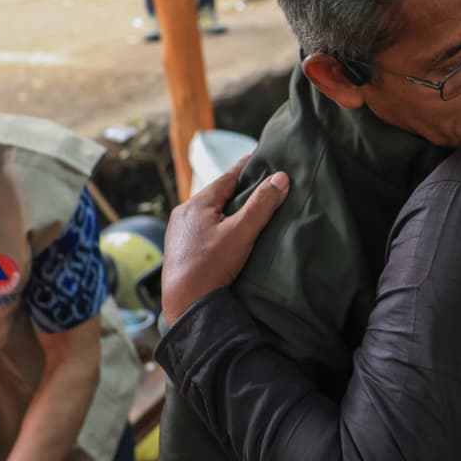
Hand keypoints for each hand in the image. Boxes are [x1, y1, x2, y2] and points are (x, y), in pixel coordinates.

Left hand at [161, 155, 289, 324]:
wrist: (184, 303)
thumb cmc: (211, 266)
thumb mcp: (241, 232)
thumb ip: (262, 204)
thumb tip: (281, 178)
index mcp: (197, 204)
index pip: (227, 178)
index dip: (245, 168)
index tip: (259, 157)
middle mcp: (183, 214)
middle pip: (216, 195)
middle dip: (237, 190)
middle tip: (259, 184)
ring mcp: (178, 233)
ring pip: (208, 213)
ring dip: (226, 210)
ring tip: (246, 210)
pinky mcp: (179, 250)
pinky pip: (201, 229)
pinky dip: (217, 226)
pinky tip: (226, 236)